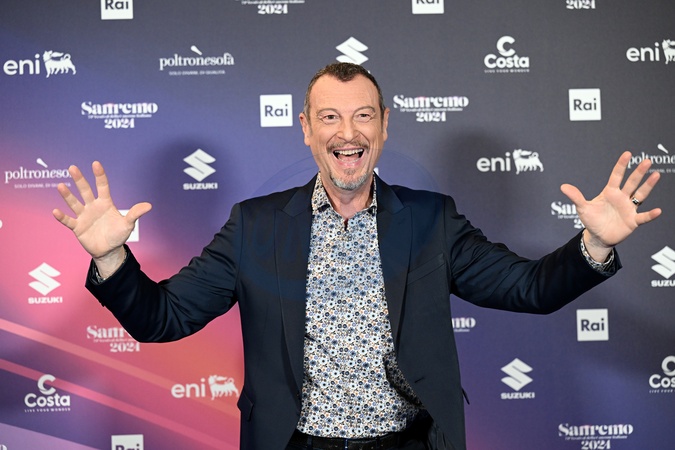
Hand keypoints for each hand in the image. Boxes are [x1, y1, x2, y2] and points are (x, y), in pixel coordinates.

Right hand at [52, 161, 151, 275]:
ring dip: (67, 195)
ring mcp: (84, 216)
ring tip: (61, 186)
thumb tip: (149, 206)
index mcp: (105, 203)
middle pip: (85, 191)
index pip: (102, 186)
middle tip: (73, 168)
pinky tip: (55, 211)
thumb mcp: (128, 224)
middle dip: (79, 180)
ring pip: (74, 203)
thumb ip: (135, 214)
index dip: (99, 175)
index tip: (96, 164)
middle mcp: (93, 207)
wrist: (109, 250)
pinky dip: (62, 217)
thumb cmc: (118, 235)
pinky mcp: (77, 227)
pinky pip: (68, 221)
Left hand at [560, 151, 660, 260]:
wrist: (598, 236)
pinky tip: (658, 211)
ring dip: (648, 186)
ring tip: (656, 175)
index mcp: (610, 192)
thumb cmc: (592, 220)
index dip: (621, 165)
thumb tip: (563, 186)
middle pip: (632, 182)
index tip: (627, 153)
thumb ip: (576, 197)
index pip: (616, 176)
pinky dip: (650, 214)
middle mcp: (622, 198)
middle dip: (639, 172)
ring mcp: (629, 208)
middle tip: (647, 160)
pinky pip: (643, 216)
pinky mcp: (633, 221)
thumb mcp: (583, 208)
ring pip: (641, 195)